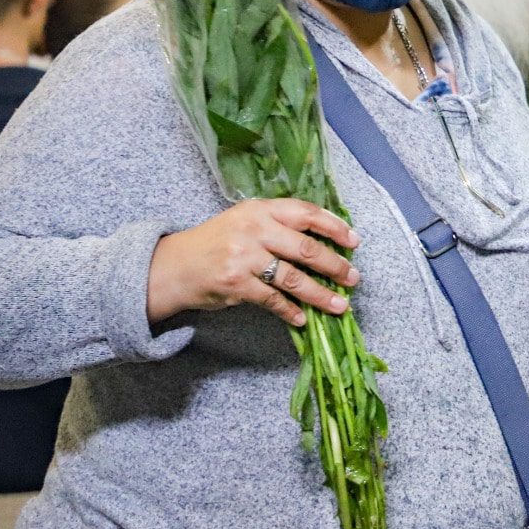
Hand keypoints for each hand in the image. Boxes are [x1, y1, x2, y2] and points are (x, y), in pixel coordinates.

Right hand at [147, 198, 360, 326]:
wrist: (173, 266)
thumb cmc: (216, 242)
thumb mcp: (245, 221)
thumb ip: (280, 225)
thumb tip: (326, 241)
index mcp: (260, 209)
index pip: (306, 213)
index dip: (334, 227)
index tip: (354, 241)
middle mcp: (254, 230)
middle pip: (306, 248)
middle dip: (335, 265)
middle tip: (353, 277)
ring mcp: (244, 258)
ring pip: (294, 278)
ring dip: (321, 294)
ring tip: (341, 305)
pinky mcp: (236, 284)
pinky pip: (273, 300)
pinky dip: (290, 311)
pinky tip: (303, 319)